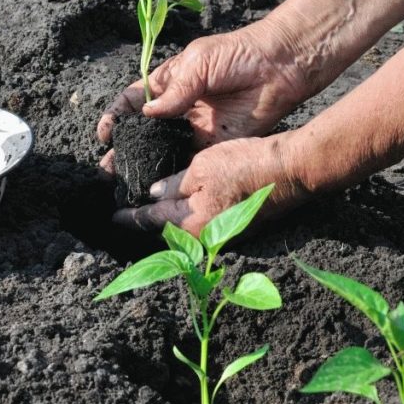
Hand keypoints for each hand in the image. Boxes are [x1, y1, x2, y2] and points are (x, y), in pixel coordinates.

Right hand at [97, 22, 316, 172]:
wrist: (279, 67)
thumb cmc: (237, 55)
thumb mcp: (198, 63)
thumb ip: (173, 92)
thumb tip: (147, 115)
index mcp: (169, 82)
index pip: (134, 101)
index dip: (116, 116)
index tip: (104, 133)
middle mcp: (178, 108)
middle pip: (143, 132)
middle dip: (124, 148)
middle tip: (107, 168)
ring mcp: (195, 128)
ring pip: (162, 150)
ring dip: (144, 164)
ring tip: (124, 182)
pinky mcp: (214, 144)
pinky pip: (189, 161)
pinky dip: (172, 173)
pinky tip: (155, 184)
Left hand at [111, 135, 307, 234]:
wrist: (291, 172)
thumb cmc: (247, 166)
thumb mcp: (202, 167)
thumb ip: (173, 184)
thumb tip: (154, 194)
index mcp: (191, 223)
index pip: (149, 221)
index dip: (128, 217)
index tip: (111, 217)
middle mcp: (205, 237)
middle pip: (166, 231)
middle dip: (146, 221)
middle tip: (127, 211)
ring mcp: (223, 235)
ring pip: (184, 229)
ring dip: (167, 220)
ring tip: (150, 208)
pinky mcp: (236, 228)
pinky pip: (202, 225)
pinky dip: (188, 217)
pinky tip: (183, 205)